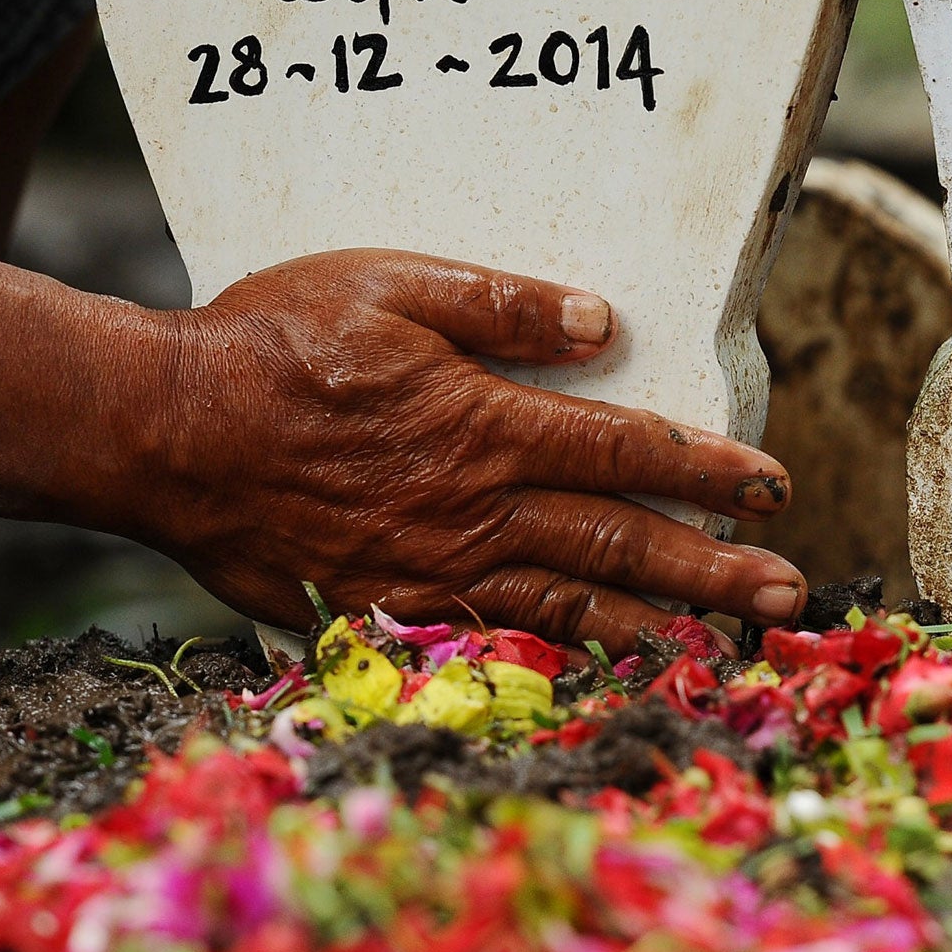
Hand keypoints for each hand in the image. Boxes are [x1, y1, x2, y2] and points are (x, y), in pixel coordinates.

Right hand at [135, 249, 808, 650]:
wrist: (164, 431)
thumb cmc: (274, 343)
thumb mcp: (389, 286)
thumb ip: (500, 305)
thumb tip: (601, 321)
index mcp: (486, 427)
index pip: (626, 450)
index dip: (707, 469)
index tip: (771, 482)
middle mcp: (473, 510)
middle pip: (620, 544)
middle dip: (713, 571)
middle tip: (787, 594)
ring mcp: (431, 571)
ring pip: (568, 605)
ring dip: (655, 624)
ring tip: (724, 644)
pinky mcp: (384, 608)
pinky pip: (488, 638)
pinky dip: (553, 655)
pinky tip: (594, 665)